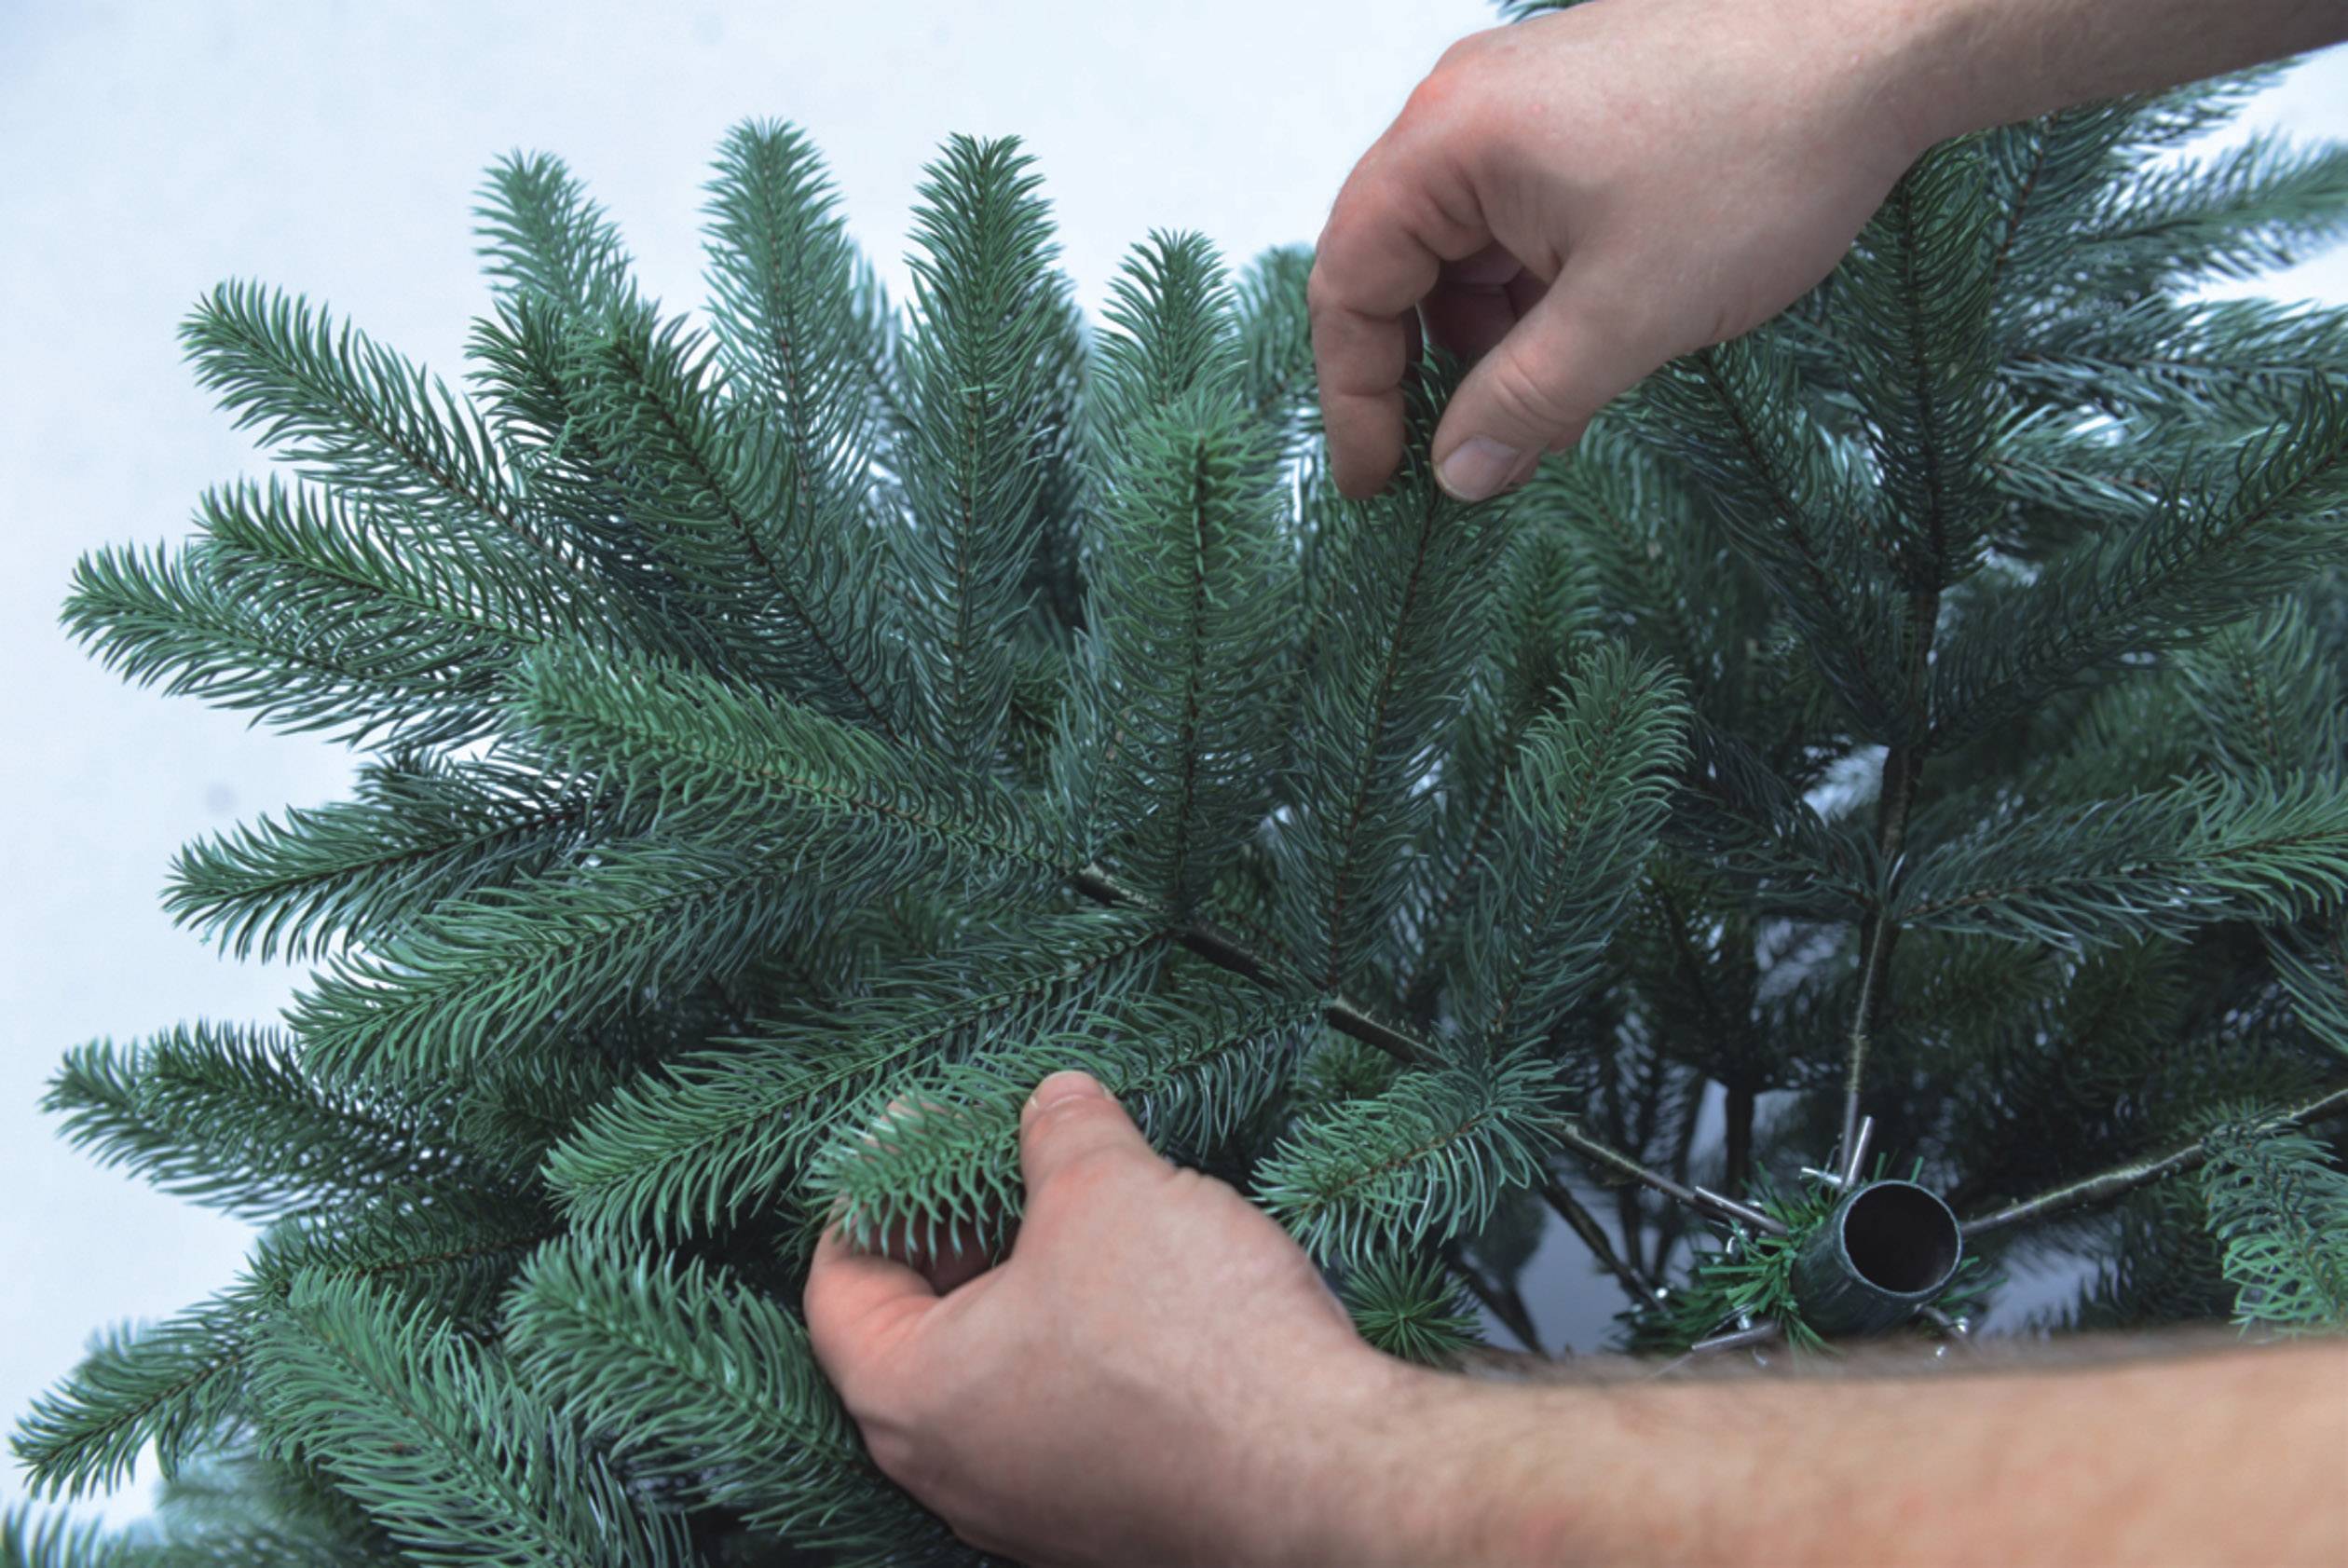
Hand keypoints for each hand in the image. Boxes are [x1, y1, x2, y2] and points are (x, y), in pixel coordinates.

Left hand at [802, 1071, 1413, 1567]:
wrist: (1323, 1472)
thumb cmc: (1192, 1347)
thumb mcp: (1107, 1190)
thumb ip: (1060, 1132)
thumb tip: (1055, 1103)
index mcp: (910, 1398)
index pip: (838, 1286)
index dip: (871, 1191)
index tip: (911, 1136)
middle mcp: (953, 1473)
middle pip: (915, 1332)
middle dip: (956, 1234)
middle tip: (999, 1161)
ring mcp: (1031, 1508)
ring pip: (995, 1378)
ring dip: (1026, 1288)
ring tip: (1082, 1209)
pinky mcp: (1109, 1518)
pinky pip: (1062, 1418)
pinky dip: (1078, 1347)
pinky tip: (1141, 1285)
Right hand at [1310, 0, 1934, 500]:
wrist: (1883, 40)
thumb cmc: (1762, 155)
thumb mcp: (1630, 314)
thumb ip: (1527, 402)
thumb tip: (1457, 473)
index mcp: (1448, 141)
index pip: (1349, 285)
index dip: (1354, 397)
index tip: (1375, 481)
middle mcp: (1466, 105)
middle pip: (1394, 261)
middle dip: (1426, 371)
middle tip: (1459, 458)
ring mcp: (1522, 98)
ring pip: (1462, 245)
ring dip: (1490, 336)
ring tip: (1552, 408)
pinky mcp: (1578, 105)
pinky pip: (1516, 214)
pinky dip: (1535, 288)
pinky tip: (1587, 342)